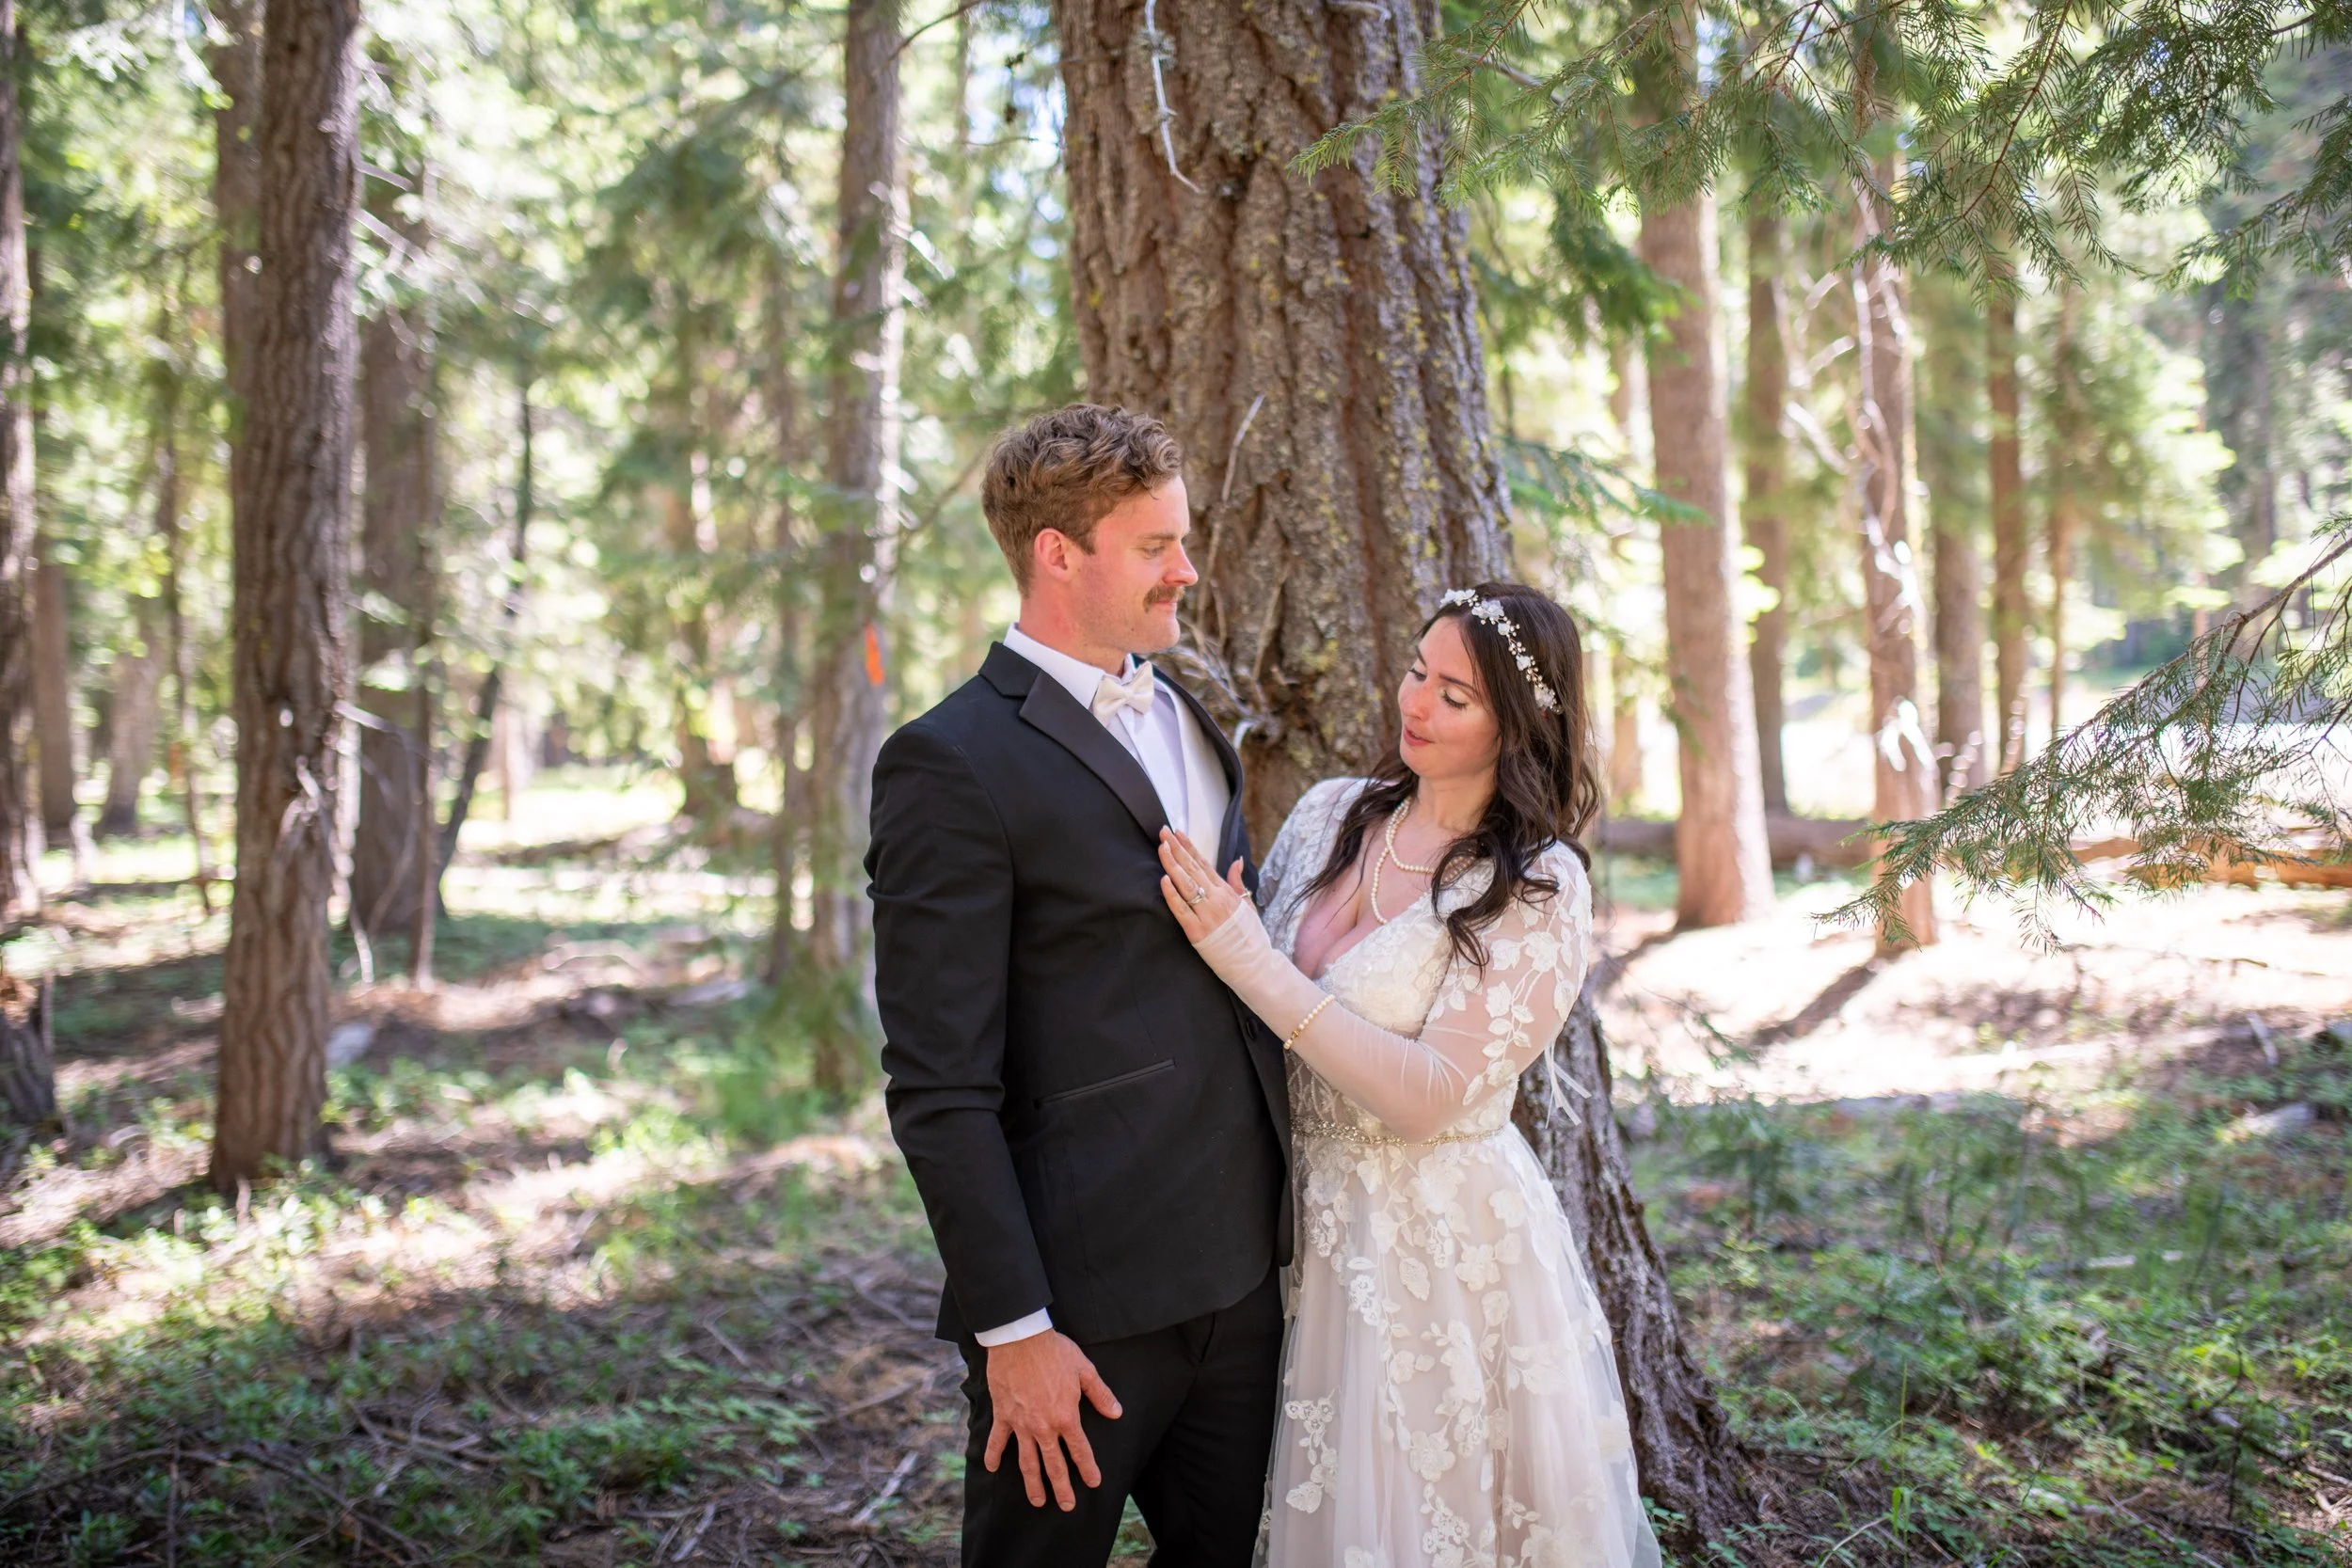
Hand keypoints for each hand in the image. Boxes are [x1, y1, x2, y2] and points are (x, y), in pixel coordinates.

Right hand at [983, 1329, 1122, 1509]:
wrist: (1020, 1339)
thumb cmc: (1054, 1352)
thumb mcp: (1084, 1370)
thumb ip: (1100, 1394)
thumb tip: (1116, 1413)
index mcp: (1066, 1417)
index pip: (1080, 1450)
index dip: (1088, 1468)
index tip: (1094, 1483)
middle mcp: (1044, 1427)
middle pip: (1054, 1465)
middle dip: (1062, 1488)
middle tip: (1067, 1506)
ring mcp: (1021, 1424)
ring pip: (1028, 1461)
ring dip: (1033, 1484)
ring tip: (1038, 1501)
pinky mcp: (1003, 1415)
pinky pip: (998, 1440)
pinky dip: (994, 1455)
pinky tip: (992, 1468)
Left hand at [1159, 828, 1246, 941]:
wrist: (1253, 962)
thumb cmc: (1250, 934)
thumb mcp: (1247, 904)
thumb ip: (1238, 882)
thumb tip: (1237, 861)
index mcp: (1226, 892)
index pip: (1203, 863)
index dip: (1189, 847)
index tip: (1177, 833)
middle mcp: (1216, 899)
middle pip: (1192, 868)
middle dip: (1176, 849)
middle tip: (1163, 832)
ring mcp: (1206, 914)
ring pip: (1185, 884)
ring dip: (1172, 864)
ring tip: (1161, 848)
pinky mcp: (1196, 931)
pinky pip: (1181, 909)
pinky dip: (1172, 894)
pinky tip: (1163, 879)